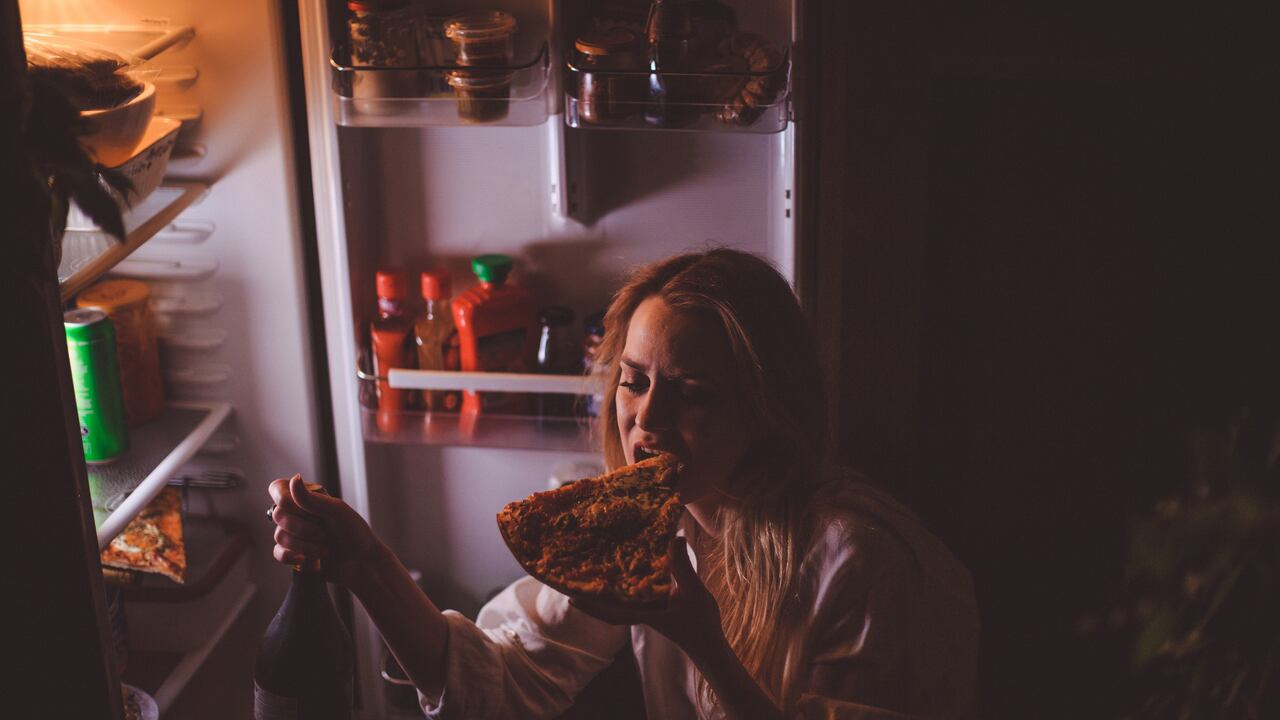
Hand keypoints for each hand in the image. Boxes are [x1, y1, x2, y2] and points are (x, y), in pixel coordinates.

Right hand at [268, 474, 382, 588]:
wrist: (360, 560)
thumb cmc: (353, 531)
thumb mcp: (336, 511)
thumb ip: (312, 498)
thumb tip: (294, 478)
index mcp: (306, 497)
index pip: (278, 489)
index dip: (284, 499)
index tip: (304, 509)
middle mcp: (296, 513)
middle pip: (278, 515)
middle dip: (303, 527)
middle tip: (324, 533)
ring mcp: (293, 533)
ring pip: (279, 536)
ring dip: (304, 545)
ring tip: (325, 549)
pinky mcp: (292, 552)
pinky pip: (278, 553)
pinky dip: (290, 557)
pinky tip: (304, 559)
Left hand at [569, 537, 725, 662]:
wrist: (706, 640)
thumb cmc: (700, 621)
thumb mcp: (694, 592)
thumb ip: (683, 567)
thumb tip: (674, 538)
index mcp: (646, 613)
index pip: (613, 612)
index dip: (592, 606)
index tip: (571, 599)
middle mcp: (639, 612)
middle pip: (607, 606)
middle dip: (588, 595)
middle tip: (567, 580)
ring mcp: (643, 610)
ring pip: (615, 601)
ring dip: (600, 591)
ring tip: (583, 573)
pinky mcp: (649, 607)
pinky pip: (627, 598)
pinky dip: (618, 588)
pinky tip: (614, 574)